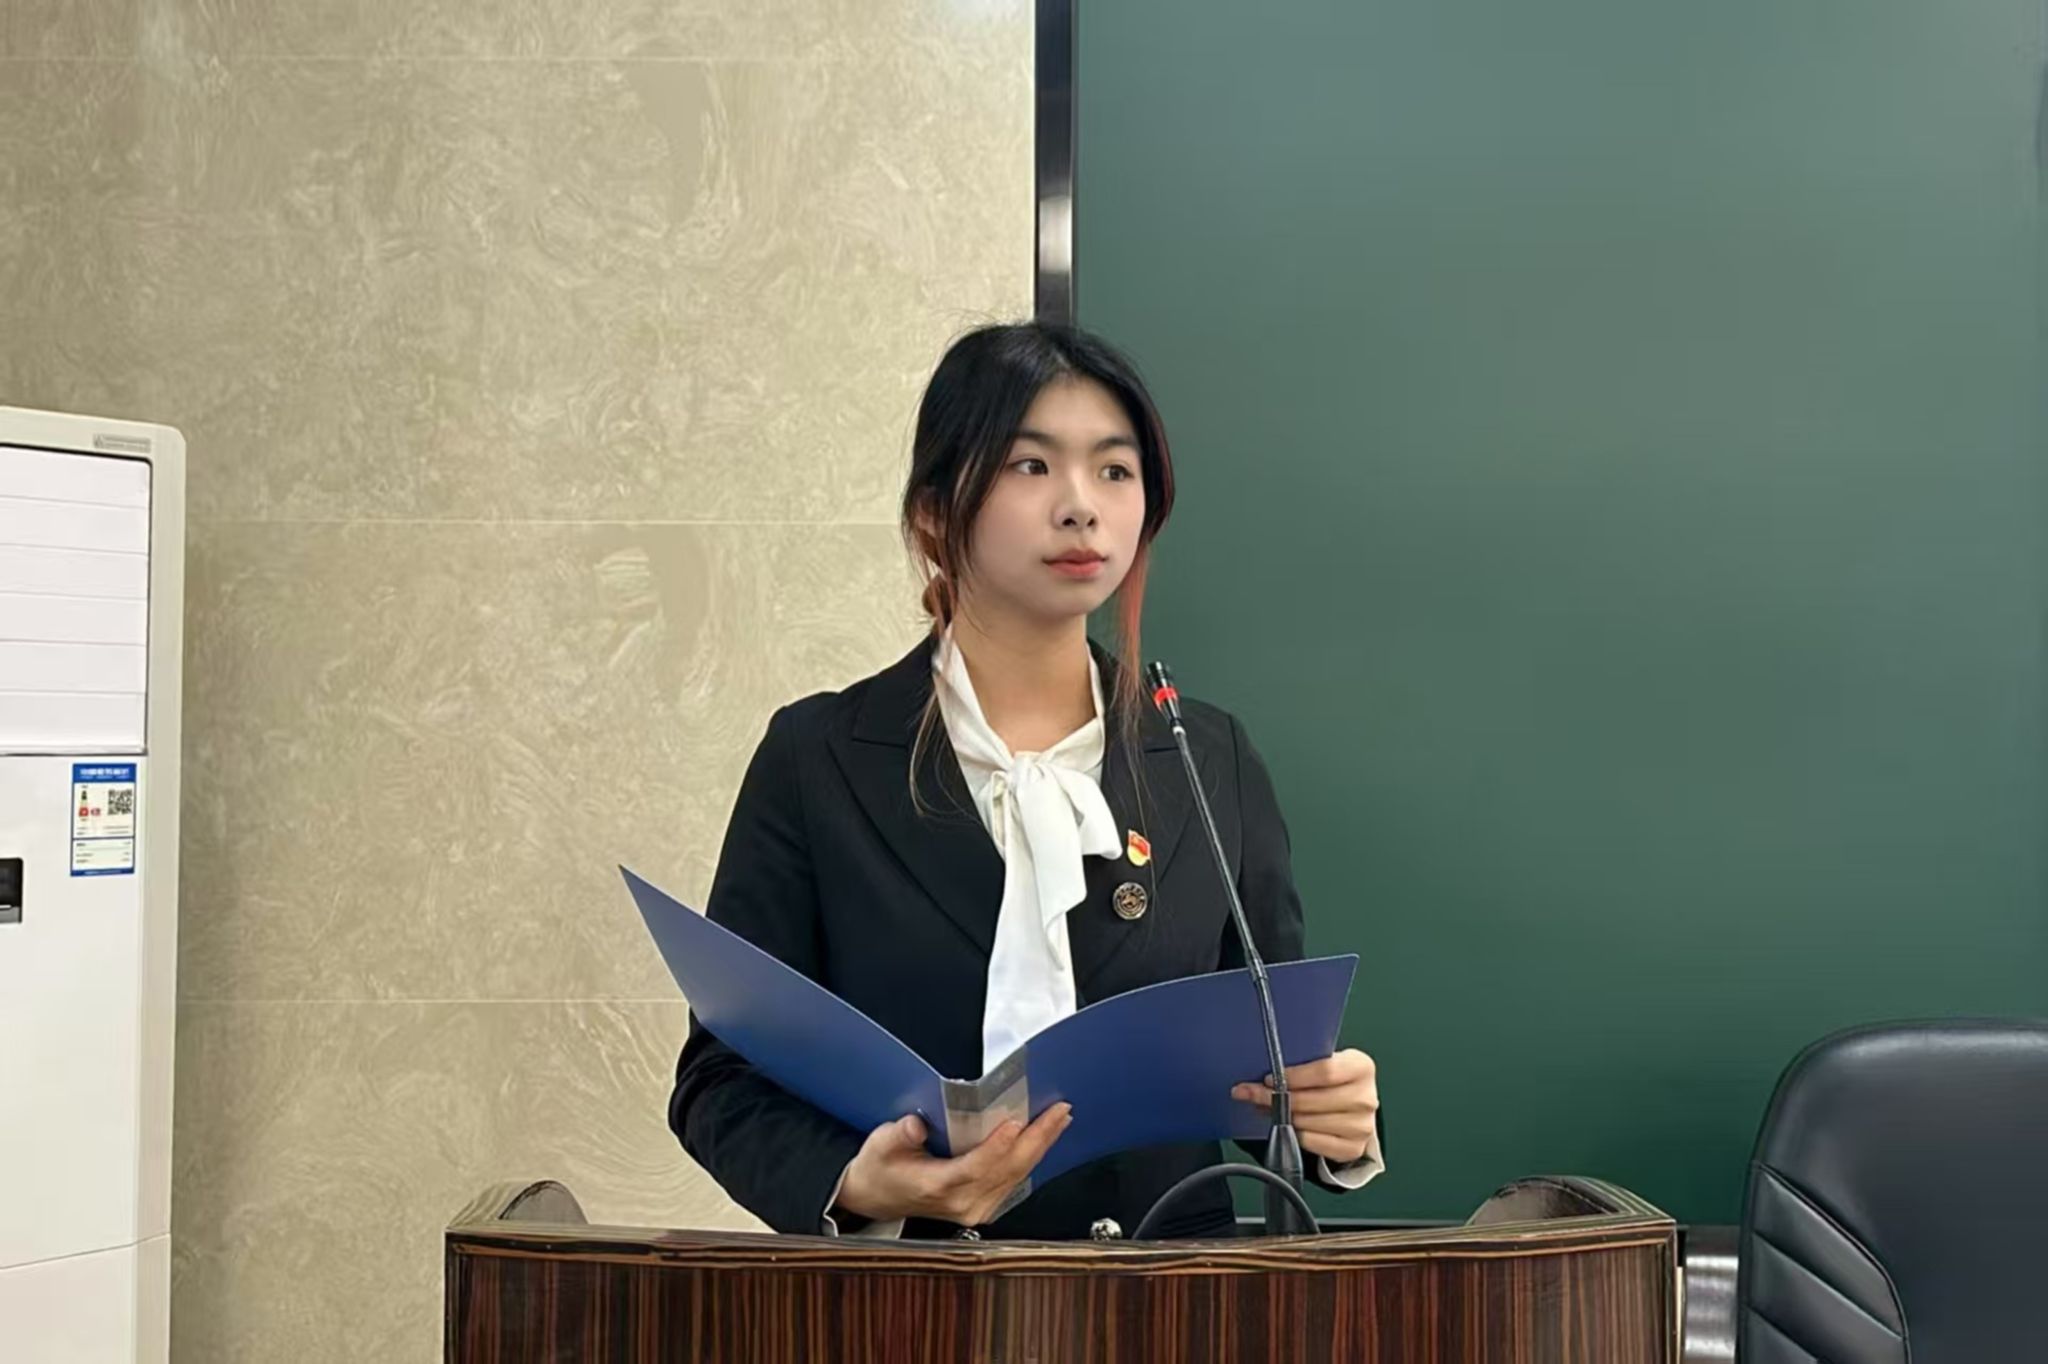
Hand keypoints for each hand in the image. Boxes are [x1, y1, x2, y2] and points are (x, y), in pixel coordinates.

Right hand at [834, 1103, 1072, 1227]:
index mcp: (937, 1186)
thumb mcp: (880, 1145)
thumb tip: (915, 1124)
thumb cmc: (881, 1168)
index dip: (997, 1145)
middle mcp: (962, 1202)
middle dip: (1037, 1138)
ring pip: (1017, 1175)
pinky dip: (1031, 1158)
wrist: (877, 1197)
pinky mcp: (983, 1206)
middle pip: (1008, 1170)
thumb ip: (899, 1134)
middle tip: (1059, 1111)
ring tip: (1059, 1119)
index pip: (974, 1167)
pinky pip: (1014, 1181)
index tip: (1016, 1123)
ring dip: (1040, 1146)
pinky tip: (1042, 1139)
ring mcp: (975, 1208)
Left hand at [1232, 1049, 1378, 1164]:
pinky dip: (1294, 1133)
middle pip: (1313, 1100)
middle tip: (1252, 1093)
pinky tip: (1284, 1124)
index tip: (1268, 1078)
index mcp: (1362, 1068)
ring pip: (1309, 1122)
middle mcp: (1366, 1098)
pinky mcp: (1352, 1148)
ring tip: (1264, 1108)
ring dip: (1281, 1116)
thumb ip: (1303, 1062)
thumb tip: (1264, 1070)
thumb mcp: (1327, 1061)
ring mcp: (1361, 1126)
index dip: (1293, 1076)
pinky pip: (1312, 1142)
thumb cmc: (1335, 1080)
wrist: (1356, 1105)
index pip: (1324, 1072)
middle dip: (1276, 1097)